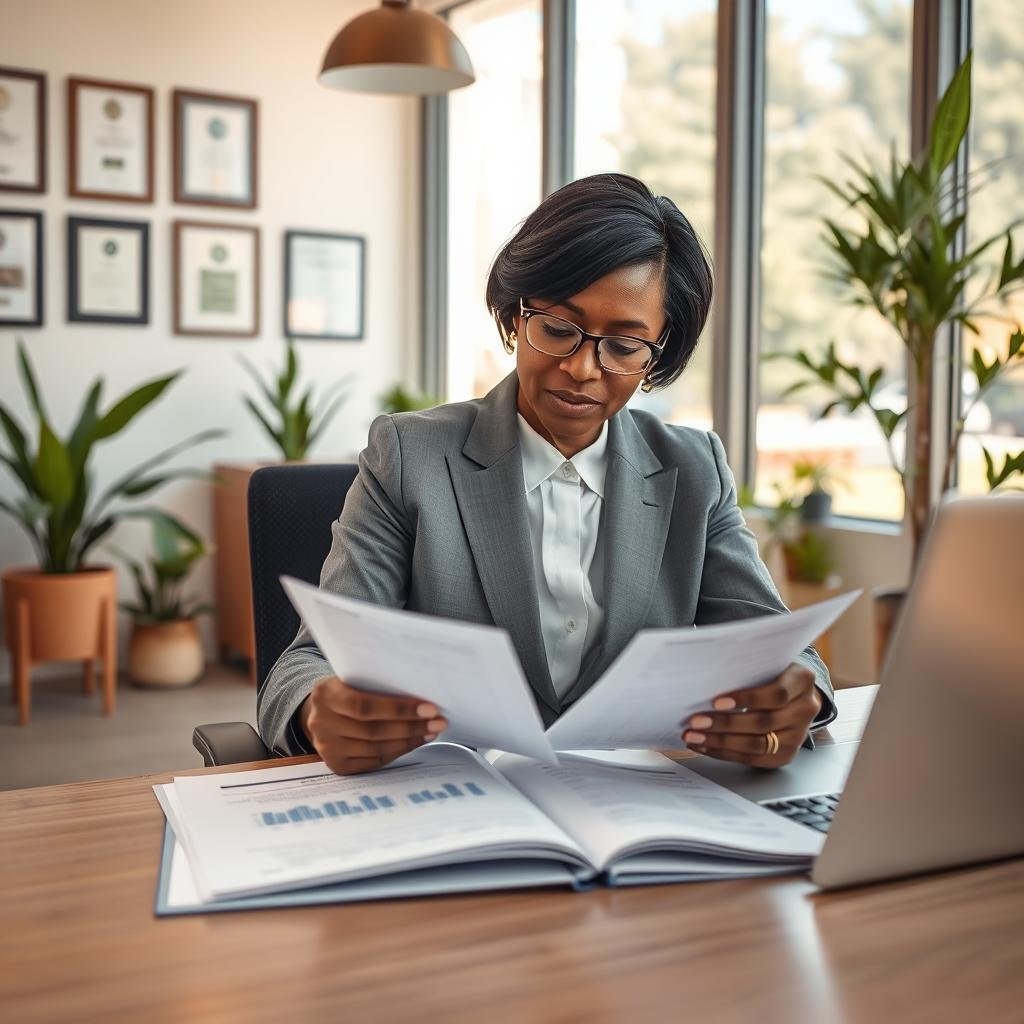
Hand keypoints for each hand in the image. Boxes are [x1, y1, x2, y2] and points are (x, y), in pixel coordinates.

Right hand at [300, 676, 447, 775]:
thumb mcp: (353, 679)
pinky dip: (397, 752)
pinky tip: (413, 742)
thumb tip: (421, 694)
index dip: (399, 709)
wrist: (319, 712)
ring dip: (409, 741)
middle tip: (438, 722)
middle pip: (373, 730)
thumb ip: (377, 685)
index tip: (429, 708)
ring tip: (431, 732)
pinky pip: (374, 762)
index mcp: (325, 695)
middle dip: (411, 727)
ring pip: (376, 748)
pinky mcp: (337, 765)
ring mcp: (327, 748)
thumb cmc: (347, 690)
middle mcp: (321, 723)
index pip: (365, 706)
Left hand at [681, 663, 820, 767]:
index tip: (717, 701)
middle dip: (725, 724)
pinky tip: (705, 746)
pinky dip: (724, 753)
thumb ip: (747, 670)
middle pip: (763, 722)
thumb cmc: (770, 673)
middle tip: (696, 721)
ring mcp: (798, 735)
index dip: (746, 699)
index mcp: (803, 680)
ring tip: (695, 736)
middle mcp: (806, 709)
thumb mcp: (766, 663)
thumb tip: (706, 679)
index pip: (776, 694)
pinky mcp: (786, 754)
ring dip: (720, 742)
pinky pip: (753, 759)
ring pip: (757, 745)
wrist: (793, 693)